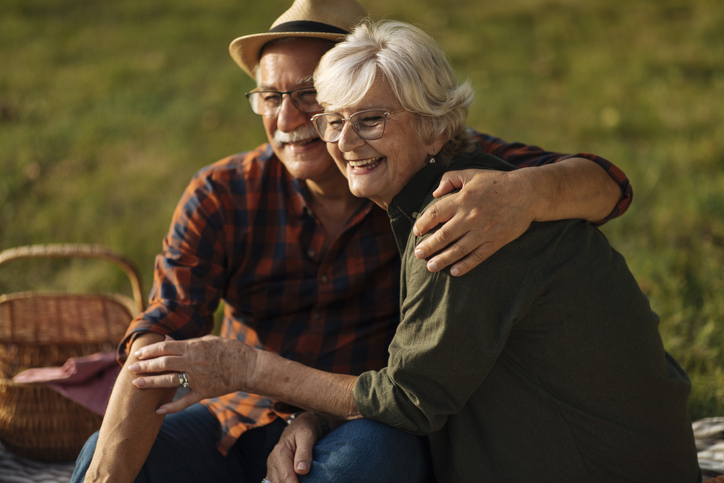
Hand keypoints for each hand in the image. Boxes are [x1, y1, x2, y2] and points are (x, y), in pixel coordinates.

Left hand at [128, 335, 255, 414]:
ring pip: (170, 381)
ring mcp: (198, 379)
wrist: (247, 367)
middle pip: (164, 364)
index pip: (166, 348)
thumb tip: (167, 339)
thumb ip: (186, 342)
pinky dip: (171, 407)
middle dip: (145, 366)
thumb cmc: (228, 350)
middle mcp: (193, 363)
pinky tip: (158, 410)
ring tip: (137, 383)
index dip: (150, 351)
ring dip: (151, 383)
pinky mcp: (204, 393)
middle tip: (130, 369)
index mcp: (194, 348)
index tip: (138, 354)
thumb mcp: (207, 340)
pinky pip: (185, 402)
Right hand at [265, 412, 319, 482]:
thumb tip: (301, 470)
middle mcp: (273, 461)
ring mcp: (272, 466)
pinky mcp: (274, 470)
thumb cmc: (305, 429)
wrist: (300, 425)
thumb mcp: (307, 437)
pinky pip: (275, 482)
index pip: (286, 477)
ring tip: (302, 481)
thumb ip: (304, 453)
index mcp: (280, 453)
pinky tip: (294, 481)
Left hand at [413, 168, 535, 275]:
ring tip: (430, 267)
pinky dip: (465, 265)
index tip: (417, 232)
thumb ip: (450, 179)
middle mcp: (470, 216)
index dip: (423, 224)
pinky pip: (477, 256)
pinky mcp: (496, 241)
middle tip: (418, 254)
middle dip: (428, 246)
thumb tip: (434, 193)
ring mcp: (483, 231)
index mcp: (462, 199)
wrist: (527, 193)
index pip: (435, 214)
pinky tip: (454, 271)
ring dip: (442, 259)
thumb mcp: (471, 173)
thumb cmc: (497, 182)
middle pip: (443, 235)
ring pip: (458, 249)